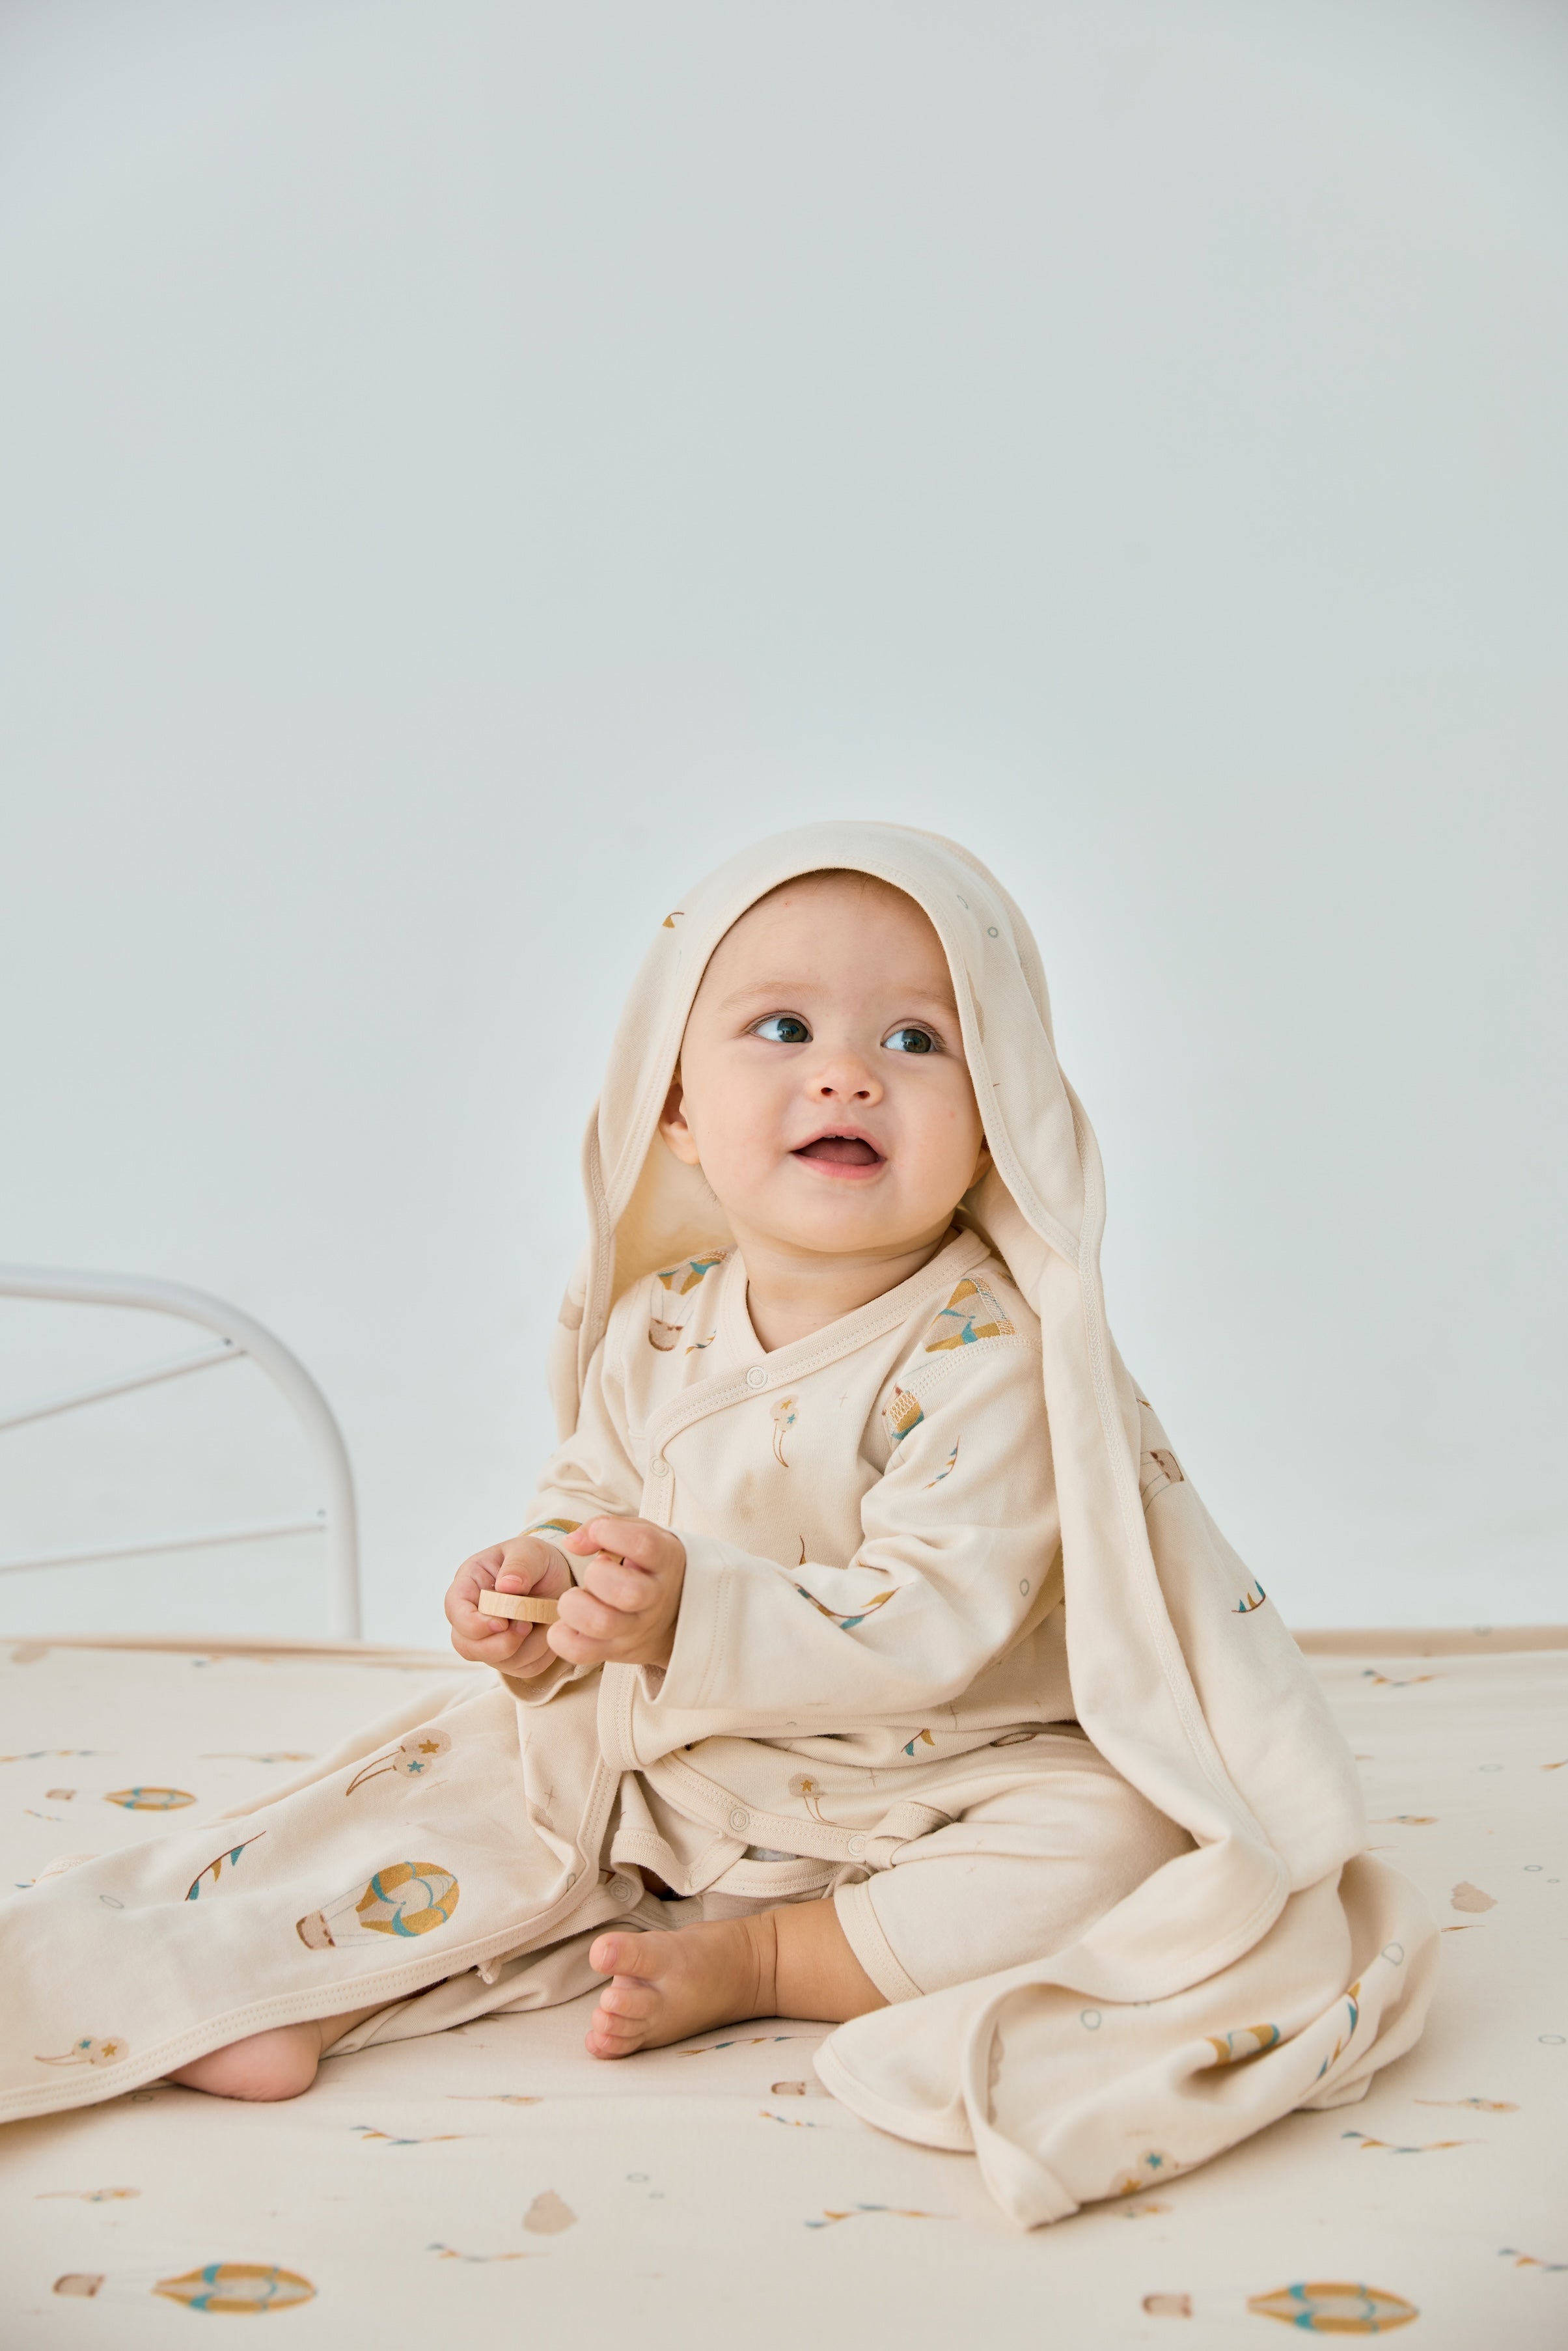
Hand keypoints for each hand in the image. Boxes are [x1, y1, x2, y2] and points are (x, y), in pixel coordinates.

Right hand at [445, 1535, 573, 1678]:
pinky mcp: (509, 1656)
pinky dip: (541, 1654)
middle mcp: (472, 1616)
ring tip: (544, 1620)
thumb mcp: (530, 1551)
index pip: (455, 1611)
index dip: (474, 1624)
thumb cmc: (536, 1561)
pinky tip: (547, 1630)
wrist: (557, 1578)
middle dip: (499, 1644)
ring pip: (498, 1661)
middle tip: (527, 1625)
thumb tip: (506, 1586)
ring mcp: (488, 1640)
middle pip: (467, 1647)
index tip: (502, 1622)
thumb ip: (519, 1565)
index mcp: (468, 1585)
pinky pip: (523, 1668)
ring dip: (527, 1647)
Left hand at [549, 1517, 685, 1671]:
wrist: (675, 1615)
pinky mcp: (616, 1651)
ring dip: (575, 1607)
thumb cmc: (647, 1566)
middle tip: (593, 1571)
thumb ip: (606, 1527)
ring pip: (602, 1623)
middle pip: (627, 1592)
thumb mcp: (639, 1535)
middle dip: (597, 1576)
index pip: (644, 1545)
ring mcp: (636, 1629)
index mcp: (664, 1561)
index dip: (612, 1534)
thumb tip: (572, 1542)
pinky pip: (582, 1651)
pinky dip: (562, 1637)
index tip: (599, 1533)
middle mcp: (655, 1598)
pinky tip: (566, 1623)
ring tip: (575, 1599)